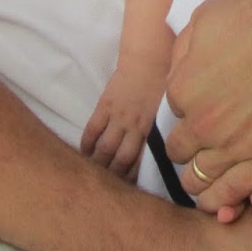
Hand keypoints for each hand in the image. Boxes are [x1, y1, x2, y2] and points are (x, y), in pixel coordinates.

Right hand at [80, 58, 166, 179]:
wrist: (150, 57)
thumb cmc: (163, 84)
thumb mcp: (167, 111)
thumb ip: (161, 133)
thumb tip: (161, 155)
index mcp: (152, 130)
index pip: (140, 163)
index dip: (132, 181)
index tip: (128, 194)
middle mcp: (134, 126)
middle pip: (120, 161)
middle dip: (113, 179)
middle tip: (107, 191)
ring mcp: (118, 116)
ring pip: (104, 149)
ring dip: (97, 165)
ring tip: (92, 177)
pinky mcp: (105, 105)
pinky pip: (92, 130)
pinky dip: (87, 144)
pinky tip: (84, 154)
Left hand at [165, 0, 251, 211]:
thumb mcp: (205, 19)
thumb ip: (184, 53)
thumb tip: (178, 75)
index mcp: (184, 90)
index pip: (175, 114)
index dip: (190, 110)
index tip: (204, 108)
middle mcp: (204, 123)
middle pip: (181, 150)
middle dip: (189, 146)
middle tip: (202, 143)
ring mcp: (235, 145)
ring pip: (199, 179)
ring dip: (198, 181)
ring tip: (203, 180)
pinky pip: (233, 193)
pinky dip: (222, 202)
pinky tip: (217, 205)